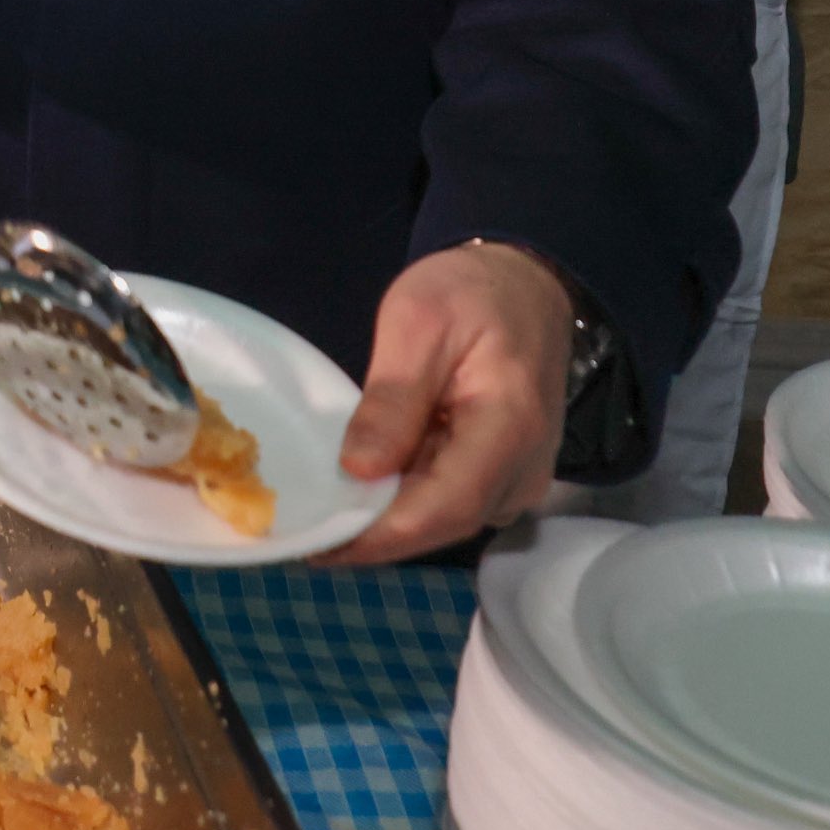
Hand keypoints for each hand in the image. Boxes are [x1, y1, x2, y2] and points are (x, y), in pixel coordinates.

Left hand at [321, 241, 570, 564]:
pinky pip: (447, 502)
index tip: (318, 545)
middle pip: (440, 525)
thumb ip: (392, 400)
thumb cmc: (471, 293)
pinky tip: (357, 488)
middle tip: (303, 528)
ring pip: (440, 520)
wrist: (525, 284)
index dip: (379, 536)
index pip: (443, 509)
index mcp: (509, 429)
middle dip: (370, 533)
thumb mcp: (417, 323)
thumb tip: (359, 470)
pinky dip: (401, 499)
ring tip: (321, 510)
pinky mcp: (501, 477)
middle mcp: (523, 471)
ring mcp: (516, 480)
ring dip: (382, 519)